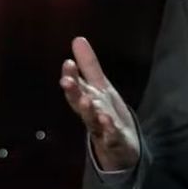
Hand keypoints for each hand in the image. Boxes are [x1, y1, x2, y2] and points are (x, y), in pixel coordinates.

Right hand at [59, 37, 139, 170]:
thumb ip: (89, 65)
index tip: (68, 62)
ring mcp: (102, 130)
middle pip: (79, 103)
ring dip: (88, 111)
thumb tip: (78, 38)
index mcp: (88, 100)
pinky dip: (109, 130)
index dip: (72, 75)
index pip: (77, 86)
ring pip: (92, 121)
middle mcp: (91, 115)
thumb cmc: (106, 116)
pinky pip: (111, 136)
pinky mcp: (115, 142)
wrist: (121, 150)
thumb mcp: (100, 88)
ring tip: (86, 101)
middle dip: (73, 93)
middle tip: (66, 81)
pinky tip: (108, 122)